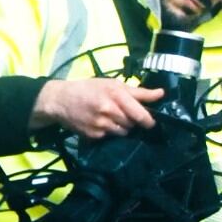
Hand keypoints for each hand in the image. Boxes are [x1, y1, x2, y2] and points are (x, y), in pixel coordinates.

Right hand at [31, 79, 163, 138]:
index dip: (149, 120)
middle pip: (133, 124)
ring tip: (112, 118)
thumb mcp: (112, 84)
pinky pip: (110, 137)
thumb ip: (138, 92)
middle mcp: (109, 110)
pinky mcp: (94, 135)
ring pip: (123, 132)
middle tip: (125, 115)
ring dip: (122, 128)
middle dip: (133, 121)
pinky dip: (109, 132)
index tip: (151, 122)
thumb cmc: (89, 89)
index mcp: (116, 94)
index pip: (141, 114)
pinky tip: (101, 123)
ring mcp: (101, 124)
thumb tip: (160, 94)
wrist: (60, 100)